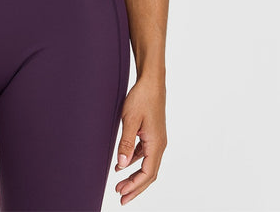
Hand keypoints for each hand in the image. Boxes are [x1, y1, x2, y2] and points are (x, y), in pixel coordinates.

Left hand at [114, 75, 166, 204]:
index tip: (122, 193)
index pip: (147, 173)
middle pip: (149, 174)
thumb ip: (126, 143)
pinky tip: (123, 164)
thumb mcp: (130, 120)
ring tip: (120, 185)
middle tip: (121, 198)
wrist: (151, 81)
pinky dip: (134, 162)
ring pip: (147, 165)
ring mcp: (156, 139)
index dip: (135, 186)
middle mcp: (159, 144)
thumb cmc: (142, 98)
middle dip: (136, 187)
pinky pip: (144, 154)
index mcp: (156, 144)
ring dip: (135, 176)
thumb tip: (122, 166)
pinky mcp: (152, 133)